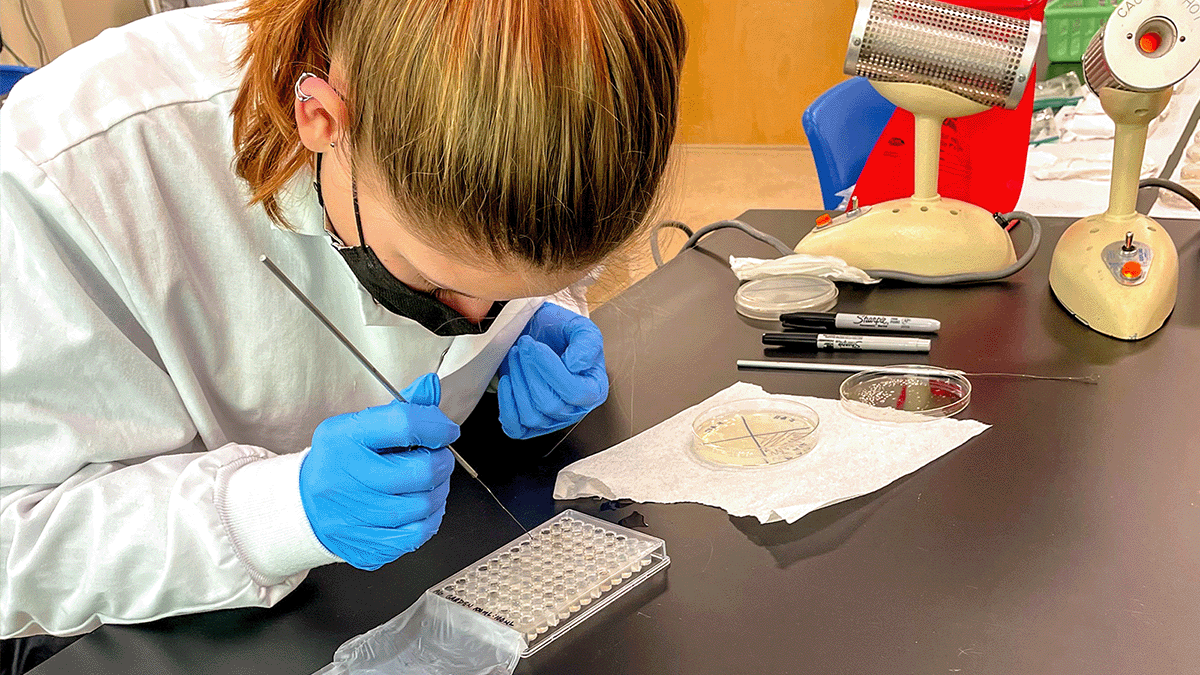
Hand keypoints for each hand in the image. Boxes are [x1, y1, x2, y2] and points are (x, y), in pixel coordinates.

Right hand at [299, 373, 458, 569]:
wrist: (304, 507)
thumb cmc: (340, 462)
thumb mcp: (360, 426)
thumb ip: (401, 408)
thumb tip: (431, 386)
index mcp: (342, 438)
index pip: (403, 423)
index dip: (436, 425)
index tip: (446, 429)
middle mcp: (344, 476)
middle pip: (420, 470)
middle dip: (441, 462)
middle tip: (438, 458)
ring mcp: (352, 515)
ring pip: (423, 505)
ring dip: (439, 491)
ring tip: (430, 482)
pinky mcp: (364, 545)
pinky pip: (416, 535)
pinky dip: (430, 519)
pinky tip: (422, 508)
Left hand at [497, 302, 608, 439]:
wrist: (539, 334)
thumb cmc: (560, 333)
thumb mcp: (580, 328)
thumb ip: (586, 342)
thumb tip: (575, 364)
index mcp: (594, 390)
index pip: (575, 392)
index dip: (552, 370)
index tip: (536, 347)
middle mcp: (574, 410)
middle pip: (550, 405)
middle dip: (531, 372)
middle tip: (524, 346)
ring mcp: (551, 420)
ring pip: (532, 416)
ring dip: (518, 383)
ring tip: (516, 356)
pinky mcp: (528, 424)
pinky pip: (515, 428)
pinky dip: (507, 405)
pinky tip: (507, 381)